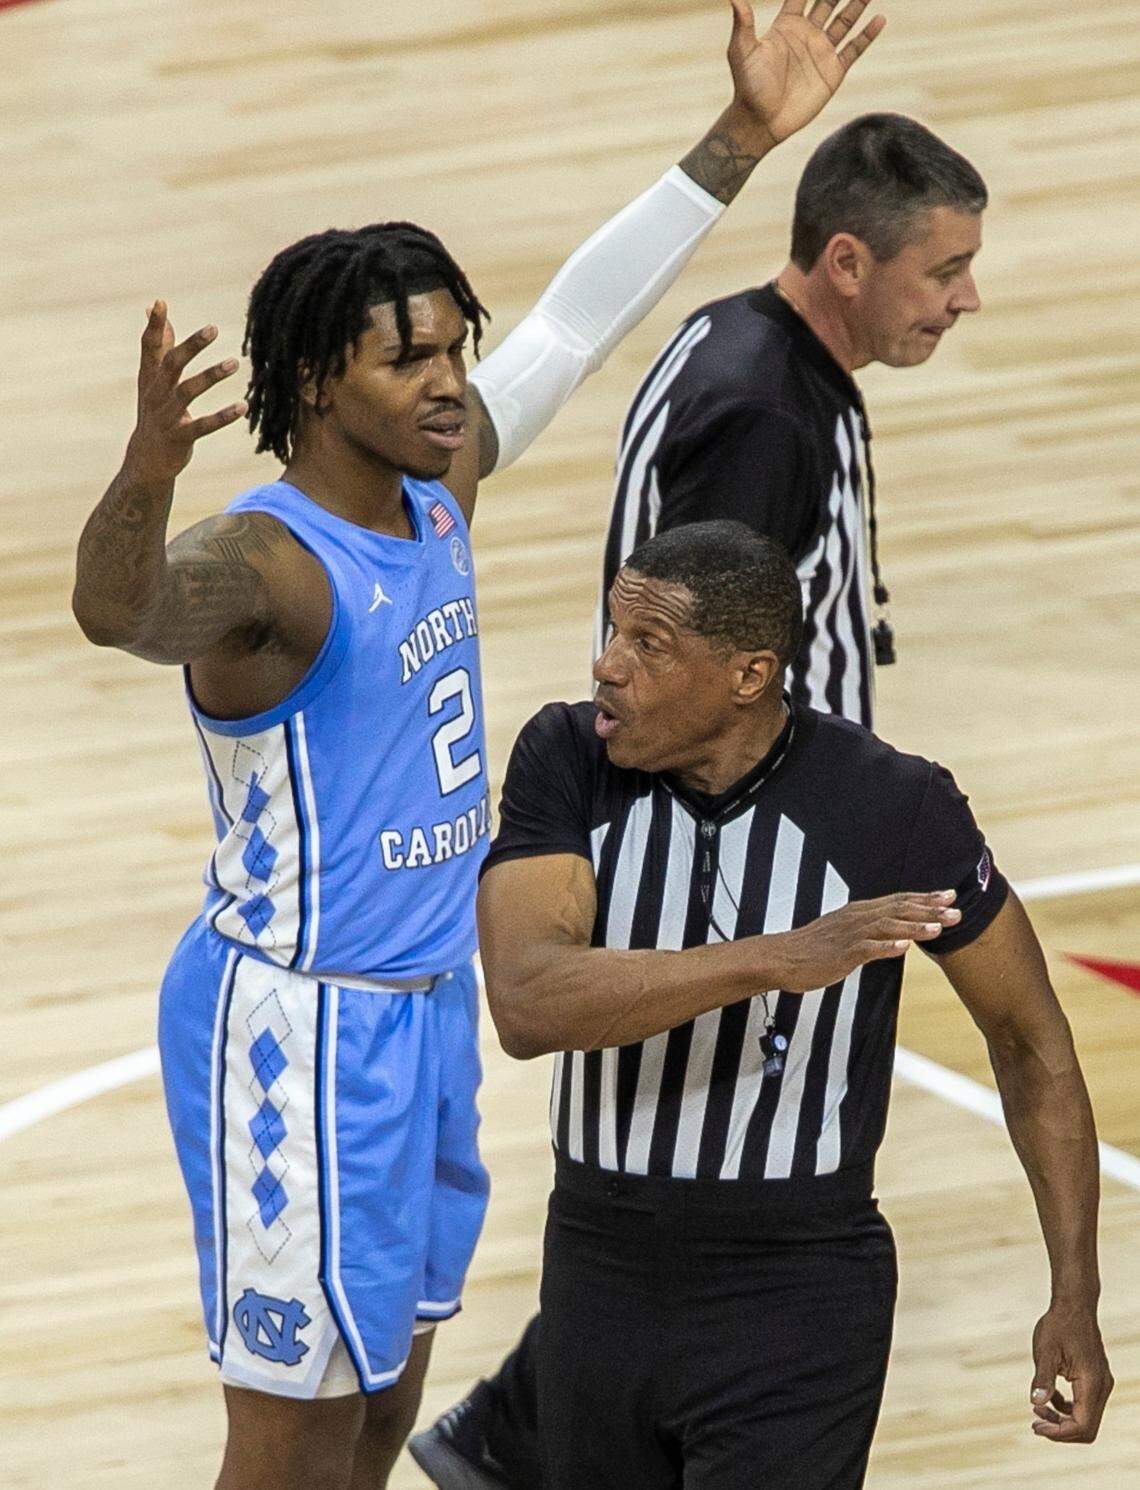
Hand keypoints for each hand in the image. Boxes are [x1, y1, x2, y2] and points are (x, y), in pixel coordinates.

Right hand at [125, 301, 246, 485]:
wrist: (147, 459)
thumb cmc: (154, 412)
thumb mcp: (152, 378)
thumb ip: (158, 345)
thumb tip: (153, 308)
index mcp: (150, 377)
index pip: (150, 347)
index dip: (155, 326)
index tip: (161, 303)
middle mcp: (156, 394)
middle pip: (171, 365)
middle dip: (190, 346)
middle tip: (213, 328)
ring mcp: (167, 416)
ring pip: (188, 392)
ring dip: (211, 376)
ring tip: (235, 363)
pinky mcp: (180, 438)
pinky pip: (204, 426)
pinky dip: (223, 417)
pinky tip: (242, 406)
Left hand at [727, 0, 885, 147]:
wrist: (761, 121)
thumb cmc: (748, 87)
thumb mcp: (742, 52)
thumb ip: (743, 24)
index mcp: (787, 25)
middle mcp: (807, 34)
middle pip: (828, 2)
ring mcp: (821, 52)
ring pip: (845, 21)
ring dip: (857, 4)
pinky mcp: (832, 72)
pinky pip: (854, 49)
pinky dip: (867, 35)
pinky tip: (879, 19)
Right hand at [772, 890, 958, 990]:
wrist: (781, 958)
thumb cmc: (812, 949)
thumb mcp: (844, 933)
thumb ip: (869, 931)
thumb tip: (895, 935)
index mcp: (859, 912)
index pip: (897, 901)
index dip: (924, 898)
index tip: (948, 896)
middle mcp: (857, 918)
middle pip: (899, 909)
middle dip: (929, 909)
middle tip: (956, 910)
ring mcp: (850, 935)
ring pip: (888, 926)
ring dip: (915, 926)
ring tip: (938, 927)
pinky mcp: (842, 953)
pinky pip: (867, 949)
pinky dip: (886, 946)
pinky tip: (904, 947)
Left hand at [1030, 1303, 1112, 1442]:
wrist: (1074, 1305)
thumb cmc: (1058, 1324)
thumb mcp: (1045, 1350)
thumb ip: (1043, 1378)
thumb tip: (1036, 1402)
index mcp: (1092, 1383)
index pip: (1082, 1425)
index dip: (1059, 1433)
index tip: (1036, 1427)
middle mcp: (1102, 1387)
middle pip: (1087, 1428)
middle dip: (1061, 1430)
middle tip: (1035, 1424)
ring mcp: (1101, 1384)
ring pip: (1087, 1418)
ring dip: (1063, 1420)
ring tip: (1037, 1410)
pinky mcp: (1095, 1379)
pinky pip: (1085, 1405)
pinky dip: (1067, 1408)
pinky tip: (1049, 1399)